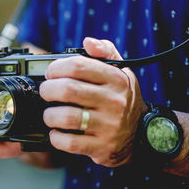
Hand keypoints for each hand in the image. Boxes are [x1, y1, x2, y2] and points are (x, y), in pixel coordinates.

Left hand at [40, 37, 147, 166]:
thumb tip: (88, 41)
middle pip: (67, 90)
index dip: (56, 68)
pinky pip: (69, 142)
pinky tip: (57, 132)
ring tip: (49, 114)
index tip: (51, 73)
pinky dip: (56, 137)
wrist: (142, 136)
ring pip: (66, 117)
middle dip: (48, 90)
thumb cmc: (123, 99)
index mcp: (116, 79)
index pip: (78, 65)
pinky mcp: (101, 147)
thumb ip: (105, 52)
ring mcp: (108, 126)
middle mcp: (113, 101)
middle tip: (45, 92)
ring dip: (49, 115)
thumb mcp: (122, 72)